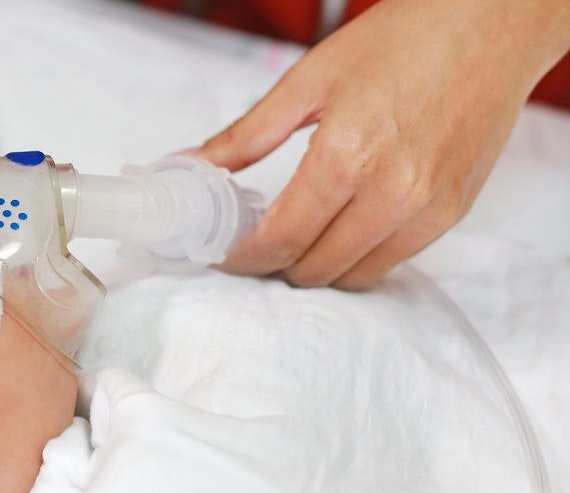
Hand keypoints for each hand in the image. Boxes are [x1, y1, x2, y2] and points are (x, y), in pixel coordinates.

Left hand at [198, 0, 569, 288]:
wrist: (491, 24)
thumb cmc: (403, 40)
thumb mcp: (308, 81)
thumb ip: (246, 135)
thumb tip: (193, 166)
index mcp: (346, 157)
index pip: (280, 240)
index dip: (242, 259)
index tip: (221, 255)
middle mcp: (391, 193)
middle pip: (314, 268)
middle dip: (274, 264)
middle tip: (253, 243)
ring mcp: (428, 208)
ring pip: (354, 275)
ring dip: (317, 267)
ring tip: (296, 238)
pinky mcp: (453, 212)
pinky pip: (393, 261)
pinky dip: (358, 257)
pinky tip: (340, 230)